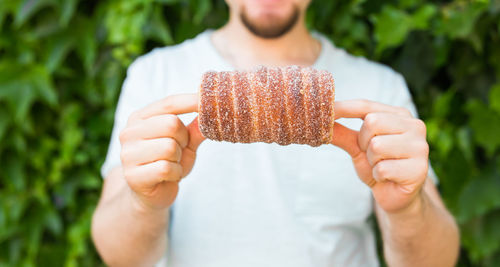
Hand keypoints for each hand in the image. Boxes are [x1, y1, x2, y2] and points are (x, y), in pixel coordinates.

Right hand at [119, 93, 204, 210]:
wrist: (152, 194)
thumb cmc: (168, 162)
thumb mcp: (185, 143)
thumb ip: (196, 128)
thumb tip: (212, 111)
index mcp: (140, 118)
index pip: (169, 104)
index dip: (191, 101)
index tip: (210, 100)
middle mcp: (129, 132)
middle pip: (171, 124)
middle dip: (184, 139)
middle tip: (179, 150)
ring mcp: (128, 154)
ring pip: (170, 147)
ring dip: (179, 158)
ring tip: (172, 163)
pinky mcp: (132, 176)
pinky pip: (166, 168)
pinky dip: (175, 173)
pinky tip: (169, 176)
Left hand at [331, 100, 428, 212]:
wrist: (396, 196)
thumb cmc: (378, 165)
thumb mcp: (357, 147)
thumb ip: (342, 133)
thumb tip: (321, 122)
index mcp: (399, 115)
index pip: (366, 105)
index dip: (343, 108)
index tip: (323, 111)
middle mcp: (414, 125)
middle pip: (372, 122)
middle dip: (363, 143)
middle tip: (372, 155)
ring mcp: (420, 147)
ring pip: (377, 146)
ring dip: (372, 161)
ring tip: (382, 166)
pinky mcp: (420, 169)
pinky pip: (383, 168)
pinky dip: (379, 175)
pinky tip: (389, 178)